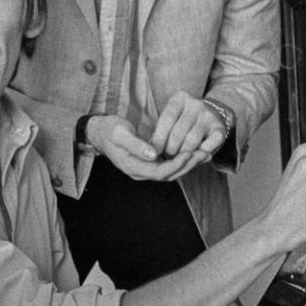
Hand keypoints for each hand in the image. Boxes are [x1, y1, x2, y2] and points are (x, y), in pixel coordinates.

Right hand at [90, 111, 205, 182]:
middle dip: (187, 166)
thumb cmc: (109, 130)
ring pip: (171, 171)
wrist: (100, 131)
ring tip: (205, 153)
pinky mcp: (150, 161)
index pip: (159, 172)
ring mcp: (145, 168)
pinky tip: (195, 151)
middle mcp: (140, 171)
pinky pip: (168, 164)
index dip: (176, 165)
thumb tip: (154, 154)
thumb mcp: (119, 134)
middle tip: (204, 153)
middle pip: (168, 175)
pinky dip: (182, 159)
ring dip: (188, 164)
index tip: (190, 153)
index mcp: (133, 167)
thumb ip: (136, 145)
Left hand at [148, 91, 230, 162]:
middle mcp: (196, 104)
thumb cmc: (185, 120)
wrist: (214, 115)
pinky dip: (198, 154)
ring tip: (177, 159)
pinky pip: (206, 147)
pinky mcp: (220, 129)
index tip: (153, 153)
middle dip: (169, 150)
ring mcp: (209, 116)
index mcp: (180, 98)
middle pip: (177, 133)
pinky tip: (194, 155)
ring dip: (182, 154)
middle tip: (166, 158)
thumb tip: (151, 151)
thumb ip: (162, 131)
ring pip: (191, 141)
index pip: (166, 120)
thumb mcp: (173, 118)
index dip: (158, 139)